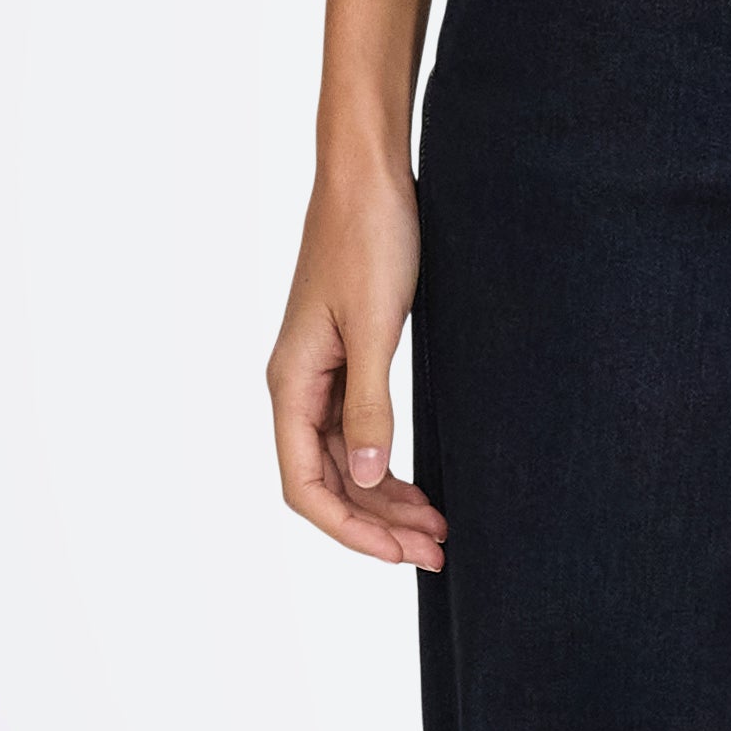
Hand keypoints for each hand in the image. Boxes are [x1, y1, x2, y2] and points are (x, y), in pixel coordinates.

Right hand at [269, 152, 448, 569]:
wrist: (369, 177)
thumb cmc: (368, 239)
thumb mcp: (377, 327)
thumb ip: (370, 406)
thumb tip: (368, 476)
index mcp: (292, 383)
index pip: (306, 485)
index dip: (350, 529)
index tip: (400, 554)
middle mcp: (298, 386)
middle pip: (329, 483)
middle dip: (378, 524)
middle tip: (437, 552)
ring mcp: (322, 375)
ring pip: (347, 462)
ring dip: (388, 501)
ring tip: (439, 529)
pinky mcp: (347, 359)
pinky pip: (360, 431)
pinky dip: (390, 464)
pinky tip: (422, 485)